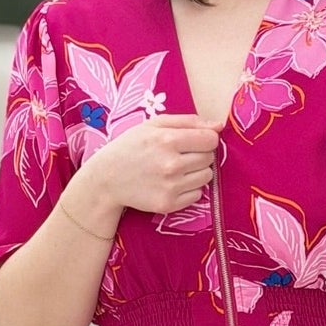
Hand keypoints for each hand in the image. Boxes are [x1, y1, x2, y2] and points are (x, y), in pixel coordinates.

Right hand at [83, 113, 221, 219]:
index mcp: (168, 140)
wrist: (106, 179)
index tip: (195, 141)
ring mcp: (171, 187)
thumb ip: (188, 121)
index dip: (205, 139)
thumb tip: (219, 126)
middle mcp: (171, 164)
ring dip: (197, 172)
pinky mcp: (169, 204)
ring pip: (207, 177)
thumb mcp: (154, 125)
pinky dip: (189, 189)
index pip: (210, 140)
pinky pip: (197, 195)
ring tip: (176, 170)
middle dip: (200, 155)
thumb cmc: (131, 147)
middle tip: (181, 156)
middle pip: (209, 158)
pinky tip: (172, 184)